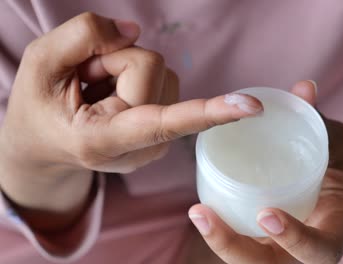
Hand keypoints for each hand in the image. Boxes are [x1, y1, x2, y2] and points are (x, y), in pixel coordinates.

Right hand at [0, 12, 262, 230]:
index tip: (252, 107)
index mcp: (104, 141)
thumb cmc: (39, 107)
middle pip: (154, 69)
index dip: (209, 111)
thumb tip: (134, 29)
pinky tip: (113, 94)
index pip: (165, 123)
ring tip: (98, 91)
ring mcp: (156, 144)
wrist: (44, 145)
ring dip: (125, 68)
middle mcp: (140, 149)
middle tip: (86, 82)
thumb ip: (83, 36)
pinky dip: (136, 76)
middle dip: (116, 59)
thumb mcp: (40, 63)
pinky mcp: (164, 132)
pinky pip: (164, 80)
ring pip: (163, 72)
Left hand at [188, 80, 342, 262]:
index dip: (296, 240)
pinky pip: (251, 244)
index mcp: (341, 226)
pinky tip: (204, 212)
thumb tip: (305, 87)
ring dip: (223, 244)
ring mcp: (293, 247)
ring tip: (198, 213)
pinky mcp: (276, 240)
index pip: (321, 250)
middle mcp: (315, 245)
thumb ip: (320, 120)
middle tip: (202, 214)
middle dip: (235, 248)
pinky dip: (226, 234)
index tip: (266, 213)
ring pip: (256, 262)